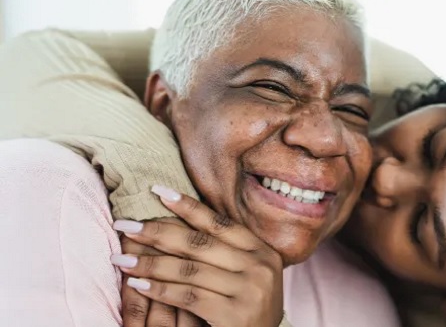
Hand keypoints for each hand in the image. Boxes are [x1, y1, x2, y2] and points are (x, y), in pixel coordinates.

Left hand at [112, 186, 283, 326]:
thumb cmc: (247, 311)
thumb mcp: (247, 276)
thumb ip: (225, 253)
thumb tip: (179, 220)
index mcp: (263, 252)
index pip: (219, 223)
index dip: (188, 207)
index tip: (158, 192)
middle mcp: (260, 267)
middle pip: (200, 243)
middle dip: (157, 232)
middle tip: (126, 225)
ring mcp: (250, 290)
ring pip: (189, 269)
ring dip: (150, 263)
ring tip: (122, 259)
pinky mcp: (235, 315)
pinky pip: (188, 296)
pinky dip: (159, 290)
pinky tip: (138, 284)